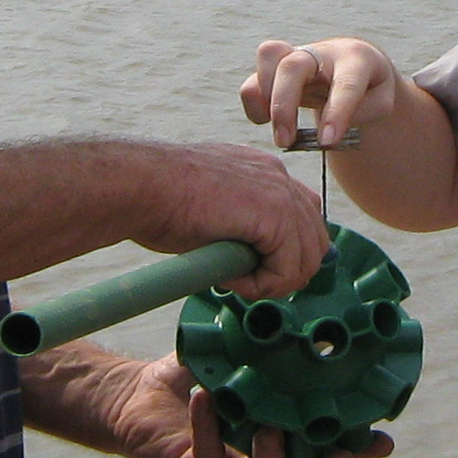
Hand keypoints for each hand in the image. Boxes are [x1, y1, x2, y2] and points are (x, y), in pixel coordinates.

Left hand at [103, 354, 392, 457]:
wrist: (138, 393)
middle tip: (343, 453)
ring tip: (270, 430)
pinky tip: (206, 400)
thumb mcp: (242, 351)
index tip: (383, 440)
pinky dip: (209, 431)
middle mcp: (262, 455)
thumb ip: (275, 339)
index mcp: (282, 429)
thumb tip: (311, 299)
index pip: (327, 445)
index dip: (358, 449)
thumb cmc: (199, 373)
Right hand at [131, 142, 331, 299]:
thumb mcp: (212, 209)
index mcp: (264, 171)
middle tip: (249, 283)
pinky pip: (287, 270)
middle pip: (316, 240)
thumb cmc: (160, 200)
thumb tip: (250, 259)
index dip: (285, 253)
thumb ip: (240, 223)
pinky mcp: (275, 215)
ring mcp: (281, 193)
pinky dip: (262, 286)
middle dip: (288, 272)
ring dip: (273, 282)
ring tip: (234, 279)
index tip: (250, 268)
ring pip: (306, 259)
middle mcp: (278, 176)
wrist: (141, 185)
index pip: (304, 217)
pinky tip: (230, 277)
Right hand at [240, 37, 400, 149]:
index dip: (337, 112)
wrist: (353, 66)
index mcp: (356, 58)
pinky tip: (267, 122)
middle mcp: (321, 53)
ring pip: (268, 56)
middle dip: (283, 105)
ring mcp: (295, 57)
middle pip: (293, 65)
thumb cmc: (369, 88)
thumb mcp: (382, 102)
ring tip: (279, 130)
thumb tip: (325, 128)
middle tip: (285, 141)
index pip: (346, 83)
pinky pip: (253, 80)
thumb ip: (364, 113)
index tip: (327, 141)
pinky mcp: (274, 71)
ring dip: (264, 96)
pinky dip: (254, 104)